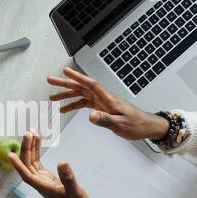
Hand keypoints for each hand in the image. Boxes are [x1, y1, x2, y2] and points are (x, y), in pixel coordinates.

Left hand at [9, 131, 89, 197]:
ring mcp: (41, 179)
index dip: (18, 165)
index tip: (10, 154)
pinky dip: (36, 151)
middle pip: (27, 164)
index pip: (26, 174)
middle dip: (26, 148)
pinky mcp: (46, 177)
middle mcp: (39, 182)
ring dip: (30, 147)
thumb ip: (68, 178)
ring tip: (32, 132)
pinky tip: (37, 141)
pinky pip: (37, 162)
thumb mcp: (75, 192)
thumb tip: (62, 162)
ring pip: (31, 161)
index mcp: (43, 186)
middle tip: (28, 132)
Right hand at [47, 66, 166, 141]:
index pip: (90, 84)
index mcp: (108, 98)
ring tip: (52, 97)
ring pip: (81, 95)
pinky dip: (74, 105)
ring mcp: (102, 102)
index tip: (65, 71)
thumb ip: (105, 120)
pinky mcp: (102, 108)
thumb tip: (90, 116)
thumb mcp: (120, 125)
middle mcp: (103, 97)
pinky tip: (65, 109)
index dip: (77, 77)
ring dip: (67, 95)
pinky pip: (85, 103)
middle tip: (50, 80)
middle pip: (82, 87)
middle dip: (65, 83)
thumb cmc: (136, 125)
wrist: (146, 126)